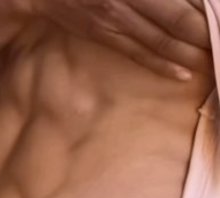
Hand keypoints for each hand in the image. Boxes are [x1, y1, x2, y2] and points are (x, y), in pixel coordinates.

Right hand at [32, 0, 212, 79]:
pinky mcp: (104, 37)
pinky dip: (161, 64)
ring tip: (211, 64)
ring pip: (159, 42)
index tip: (219, 26)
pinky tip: (181, 74)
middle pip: (174, 22)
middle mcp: (124, 4)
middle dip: (202, 36)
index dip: (202, 17)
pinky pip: (137, 53)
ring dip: (187, 54)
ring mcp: (114, 23)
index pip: (178, 5)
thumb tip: (183, 2)